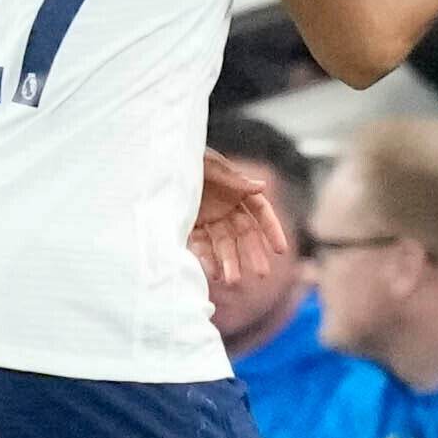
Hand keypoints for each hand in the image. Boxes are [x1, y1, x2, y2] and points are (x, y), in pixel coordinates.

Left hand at [191, 145, 290, 284]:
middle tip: (262, 274)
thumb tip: (262, 186)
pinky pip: (202, 246)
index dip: (272, 230)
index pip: (261, 212)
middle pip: (245, 233)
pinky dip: (208, 260)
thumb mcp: (211, 166)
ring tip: (233, 281)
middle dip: (253, 253)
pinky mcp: (190, 226)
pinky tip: (213, 275)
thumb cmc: (187, 157)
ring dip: (230, 261)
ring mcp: (209, 217)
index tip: (281, 251)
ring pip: (224, 244)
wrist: (156, 163)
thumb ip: (235, 180)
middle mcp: (226, 206)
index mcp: (237, 189)